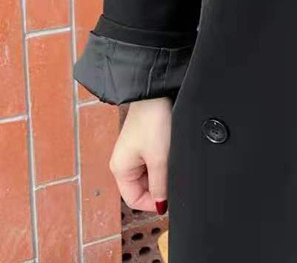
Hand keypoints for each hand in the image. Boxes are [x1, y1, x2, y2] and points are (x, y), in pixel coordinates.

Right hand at [109, 97, 171, 214]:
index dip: (153, 203)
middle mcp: (123, 162)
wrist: (156, 92)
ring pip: (149, 174)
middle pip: (141, 188)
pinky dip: (162, 161)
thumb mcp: (159, 158)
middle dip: (158, 186)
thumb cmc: (153, 122)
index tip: (170, 199)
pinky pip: (152, 160)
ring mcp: (133, 151)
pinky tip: (171, 152)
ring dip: (161, 172)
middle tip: (175, 177)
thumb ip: (160, 184)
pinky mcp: (143, 141)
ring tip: (172, 160)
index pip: (134, 200)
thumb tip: (161, 205)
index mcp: (120, 169)